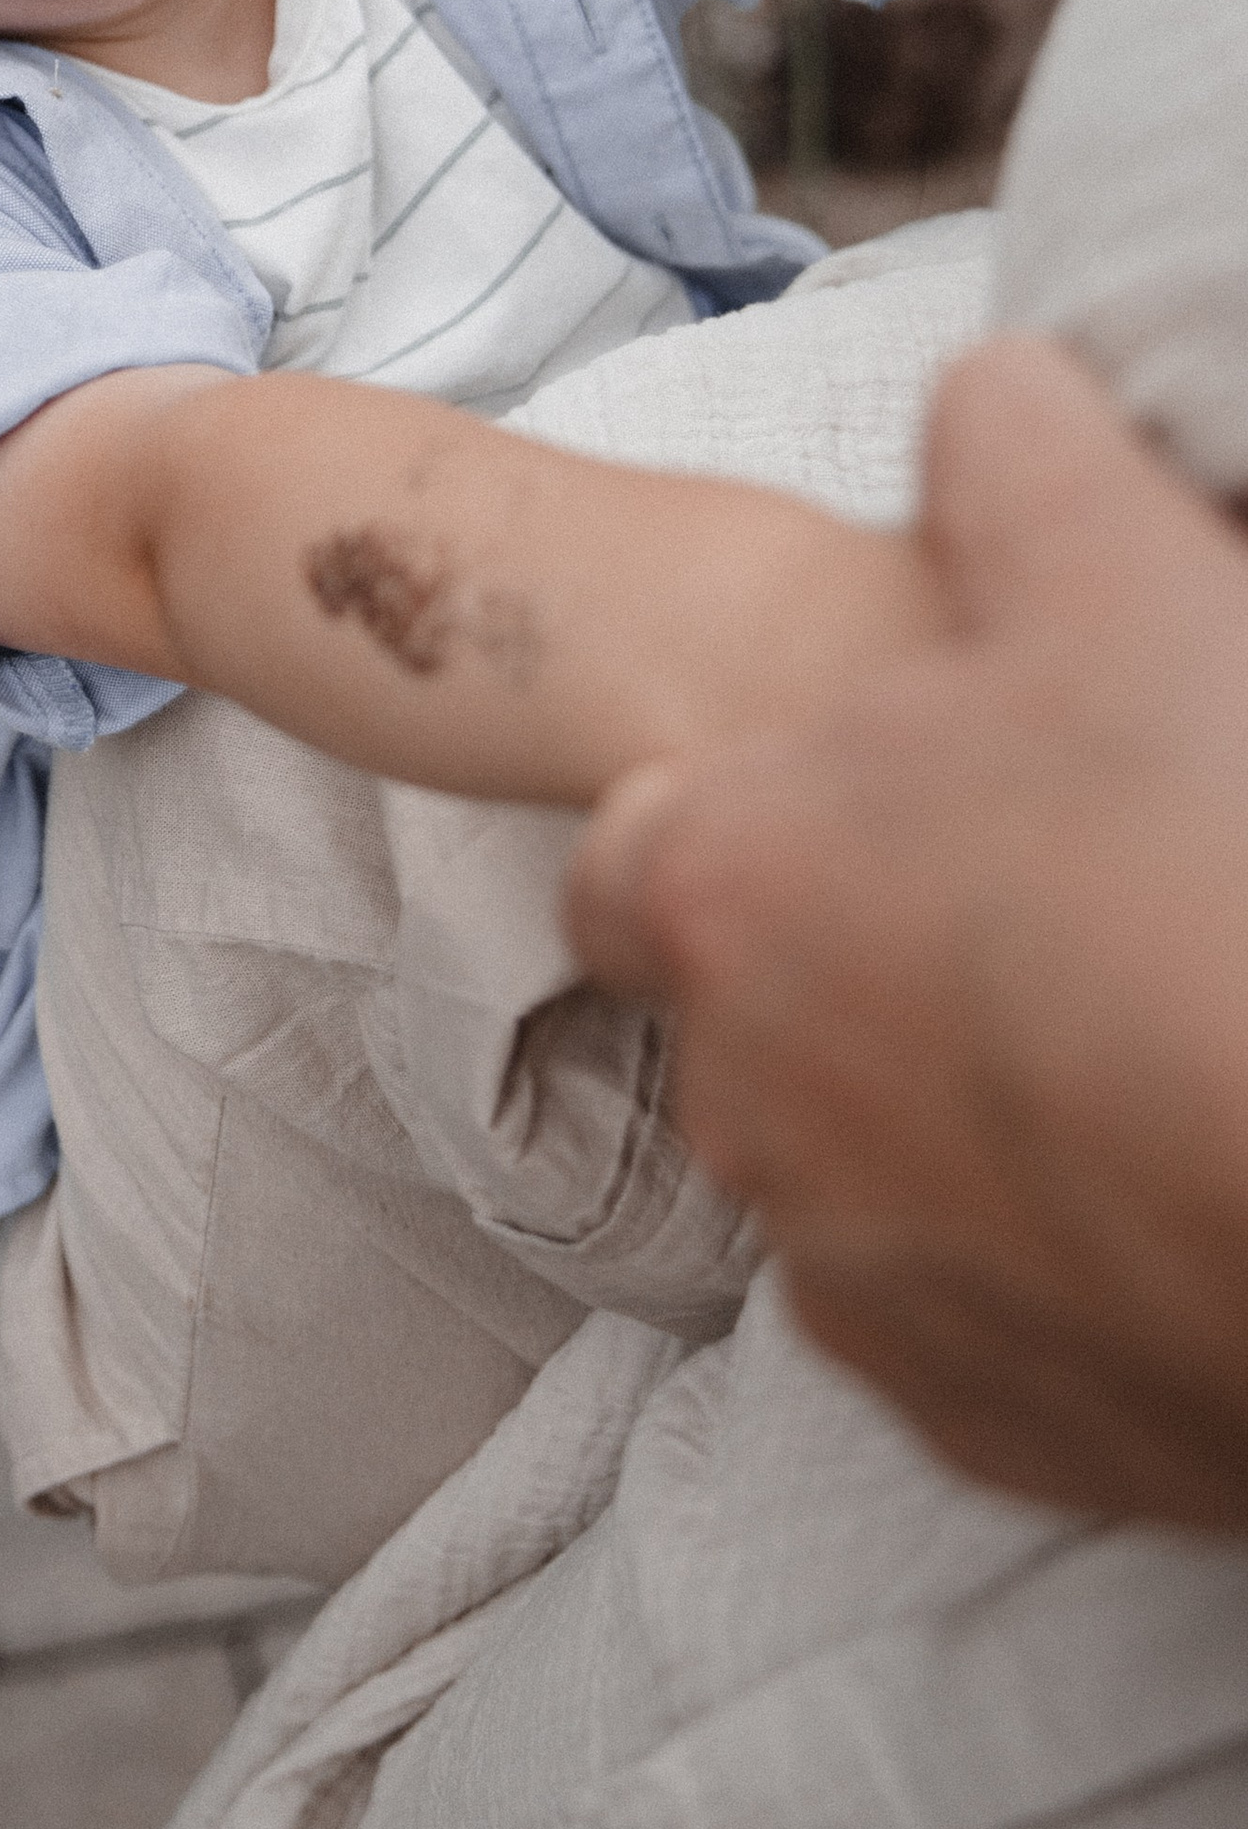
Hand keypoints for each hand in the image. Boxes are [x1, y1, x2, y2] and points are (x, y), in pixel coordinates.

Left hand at [566, 333, 1247, 1528]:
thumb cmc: (1210, 852)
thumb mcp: (1119, 578)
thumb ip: (1013, 459)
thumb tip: (987, 402)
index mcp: (733, 892)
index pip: (638, 861)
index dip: (743, 819)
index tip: (863, 808)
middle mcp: (747, 1104)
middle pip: (758, 1021)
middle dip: (861, 972)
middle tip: (1043, 920)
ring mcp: (860, 1286)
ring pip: (865, 1179)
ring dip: (955, 1120)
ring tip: (1128, 1045)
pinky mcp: (984, 1427)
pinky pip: (982, 1324)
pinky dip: (1046, 1263)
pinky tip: (1173, 1181)